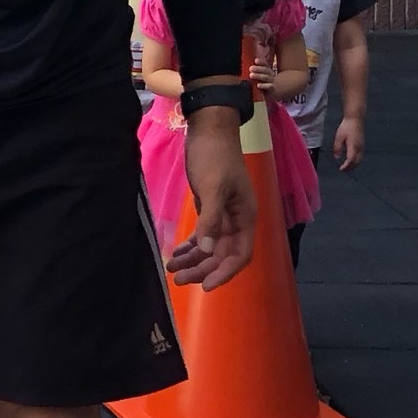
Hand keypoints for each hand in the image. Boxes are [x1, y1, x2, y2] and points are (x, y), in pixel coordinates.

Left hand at [170, 110, 258, 290]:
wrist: (209, 130)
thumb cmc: (214, 157)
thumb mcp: (213, 187)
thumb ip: (211, 219)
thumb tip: (206, 250)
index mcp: (246, 217)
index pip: (240, 255)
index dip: (225, 273)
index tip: (205, 287)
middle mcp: (237, 220)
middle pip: (223, 255)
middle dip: (203, 269)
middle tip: (178, 280)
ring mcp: (223, 215)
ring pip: (211, 247)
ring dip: (194, 260)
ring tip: (172, 270)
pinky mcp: (209, 208)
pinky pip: (202, 235)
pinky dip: (190, 246)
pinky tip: (175, 254)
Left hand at [248, 49, 277, 88]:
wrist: (275, 92)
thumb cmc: (264, 83)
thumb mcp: (260, 76)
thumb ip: (254, 71)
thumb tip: (244, 66)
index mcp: (267, 71)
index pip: (265, 64)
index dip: (261, 62)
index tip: (255, 60)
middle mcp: (270, 75)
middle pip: (265, 70)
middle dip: (258, 68)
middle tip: (250, 68)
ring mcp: (271, 82)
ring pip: (266, 77)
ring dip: (258, 76)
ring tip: (251, 75)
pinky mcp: (272, 89)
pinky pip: (269, 87)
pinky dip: (264, 86)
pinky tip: (258, 85)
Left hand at [332, 116, 365, 169]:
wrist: (355, 119)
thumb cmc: (346, 127)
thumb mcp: (338, 137)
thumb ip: (337, 148)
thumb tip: (336, 158)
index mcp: (353, 146)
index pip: (351, 160)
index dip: (346, 166)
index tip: (341, 169)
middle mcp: (359, 147)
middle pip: (356, 162)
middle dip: (350, 167)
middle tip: (343, 170)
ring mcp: (362, 146)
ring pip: (360, 159)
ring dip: (354, 165)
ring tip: (346, 167)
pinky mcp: (362, 144)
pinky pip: (360, 155)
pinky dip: (356, 160)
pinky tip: (351, 160)